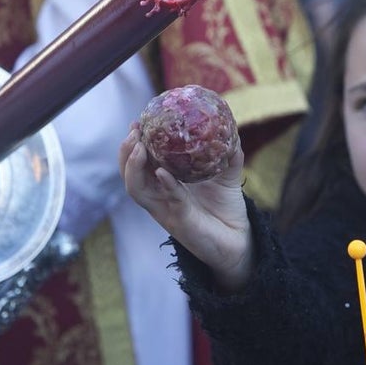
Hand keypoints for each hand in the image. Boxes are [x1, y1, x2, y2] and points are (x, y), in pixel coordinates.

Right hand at [119, 124, 252, 290]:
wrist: (239, 241)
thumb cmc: (227, 210)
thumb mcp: (227, 178)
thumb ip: (228, 156)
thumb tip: (232, 132)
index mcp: (165, 186)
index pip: (139, 164)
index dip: (132, 145)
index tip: (137, 123)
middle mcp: (160, 199)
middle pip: (129, 176)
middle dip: (126, 152)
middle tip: (134, 132)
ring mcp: (167, 211)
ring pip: (137, 190)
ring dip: (133, 167)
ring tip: (139, 147)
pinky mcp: (180, 222)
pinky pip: (168, 200)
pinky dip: (165, 185)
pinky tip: (163, 172)